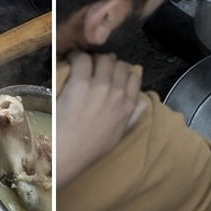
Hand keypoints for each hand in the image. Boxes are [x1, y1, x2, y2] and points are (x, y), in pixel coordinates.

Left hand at [56, 51, 146, 185]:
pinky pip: (83, 59)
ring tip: (84, 63)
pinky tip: (72, 60)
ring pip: (103, 59)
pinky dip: (77, 57)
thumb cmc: (91, 148)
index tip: (113, 73)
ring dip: (94, 59)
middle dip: (109, 63)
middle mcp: (117, 93)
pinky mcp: (80, 83)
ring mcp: (100, 86)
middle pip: (119, 65)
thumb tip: (142, 101)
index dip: (123, 72)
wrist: (67, 153)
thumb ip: (132, 116)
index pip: (134, 77)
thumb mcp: (119, 135)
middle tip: (97, 67)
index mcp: (128, 106)